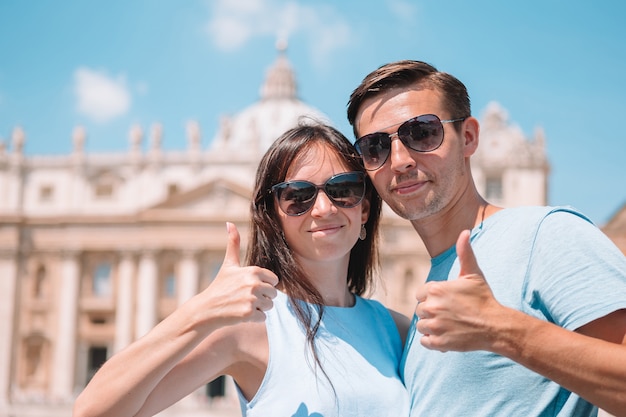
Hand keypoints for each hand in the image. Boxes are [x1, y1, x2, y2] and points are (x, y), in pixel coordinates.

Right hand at [198, 222, 278, 325]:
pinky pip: (263, 317)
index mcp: (253, 270)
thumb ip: (233, 244)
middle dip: (262, 297)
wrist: (207, 309)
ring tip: (243, 304)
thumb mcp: (229, 264)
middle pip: (273, 294)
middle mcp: (253, 283)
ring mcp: (251, 299)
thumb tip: (230, 223)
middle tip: (245, 297)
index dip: (263, 284)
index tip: (249, 286)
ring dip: (259, 308)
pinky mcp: (248, 313)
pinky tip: (241, 313)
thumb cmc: (220, 286)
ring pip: (269, 306)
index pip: (274, 280)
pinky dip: (254, 318)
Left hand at [415, 230, 502, 351]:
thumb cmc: (483, 298)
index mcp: (435, 290)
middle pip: (421, 310)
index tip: (447, 301)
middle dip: (433, 312)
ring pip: (421, 326)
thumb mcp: (473, 274)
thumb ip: (464, 252)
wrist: (496, 326)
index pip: (421, 294)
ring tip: (449, 324)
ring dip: (432, 326)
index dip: (433, 298)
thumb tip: (465, 232)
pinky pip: (424, 341)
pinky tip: (446, 335)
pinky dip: (432, 340)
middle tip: (451, 313)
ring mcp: (435, 326)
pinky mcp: (438, 343)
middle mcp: (431, 307)